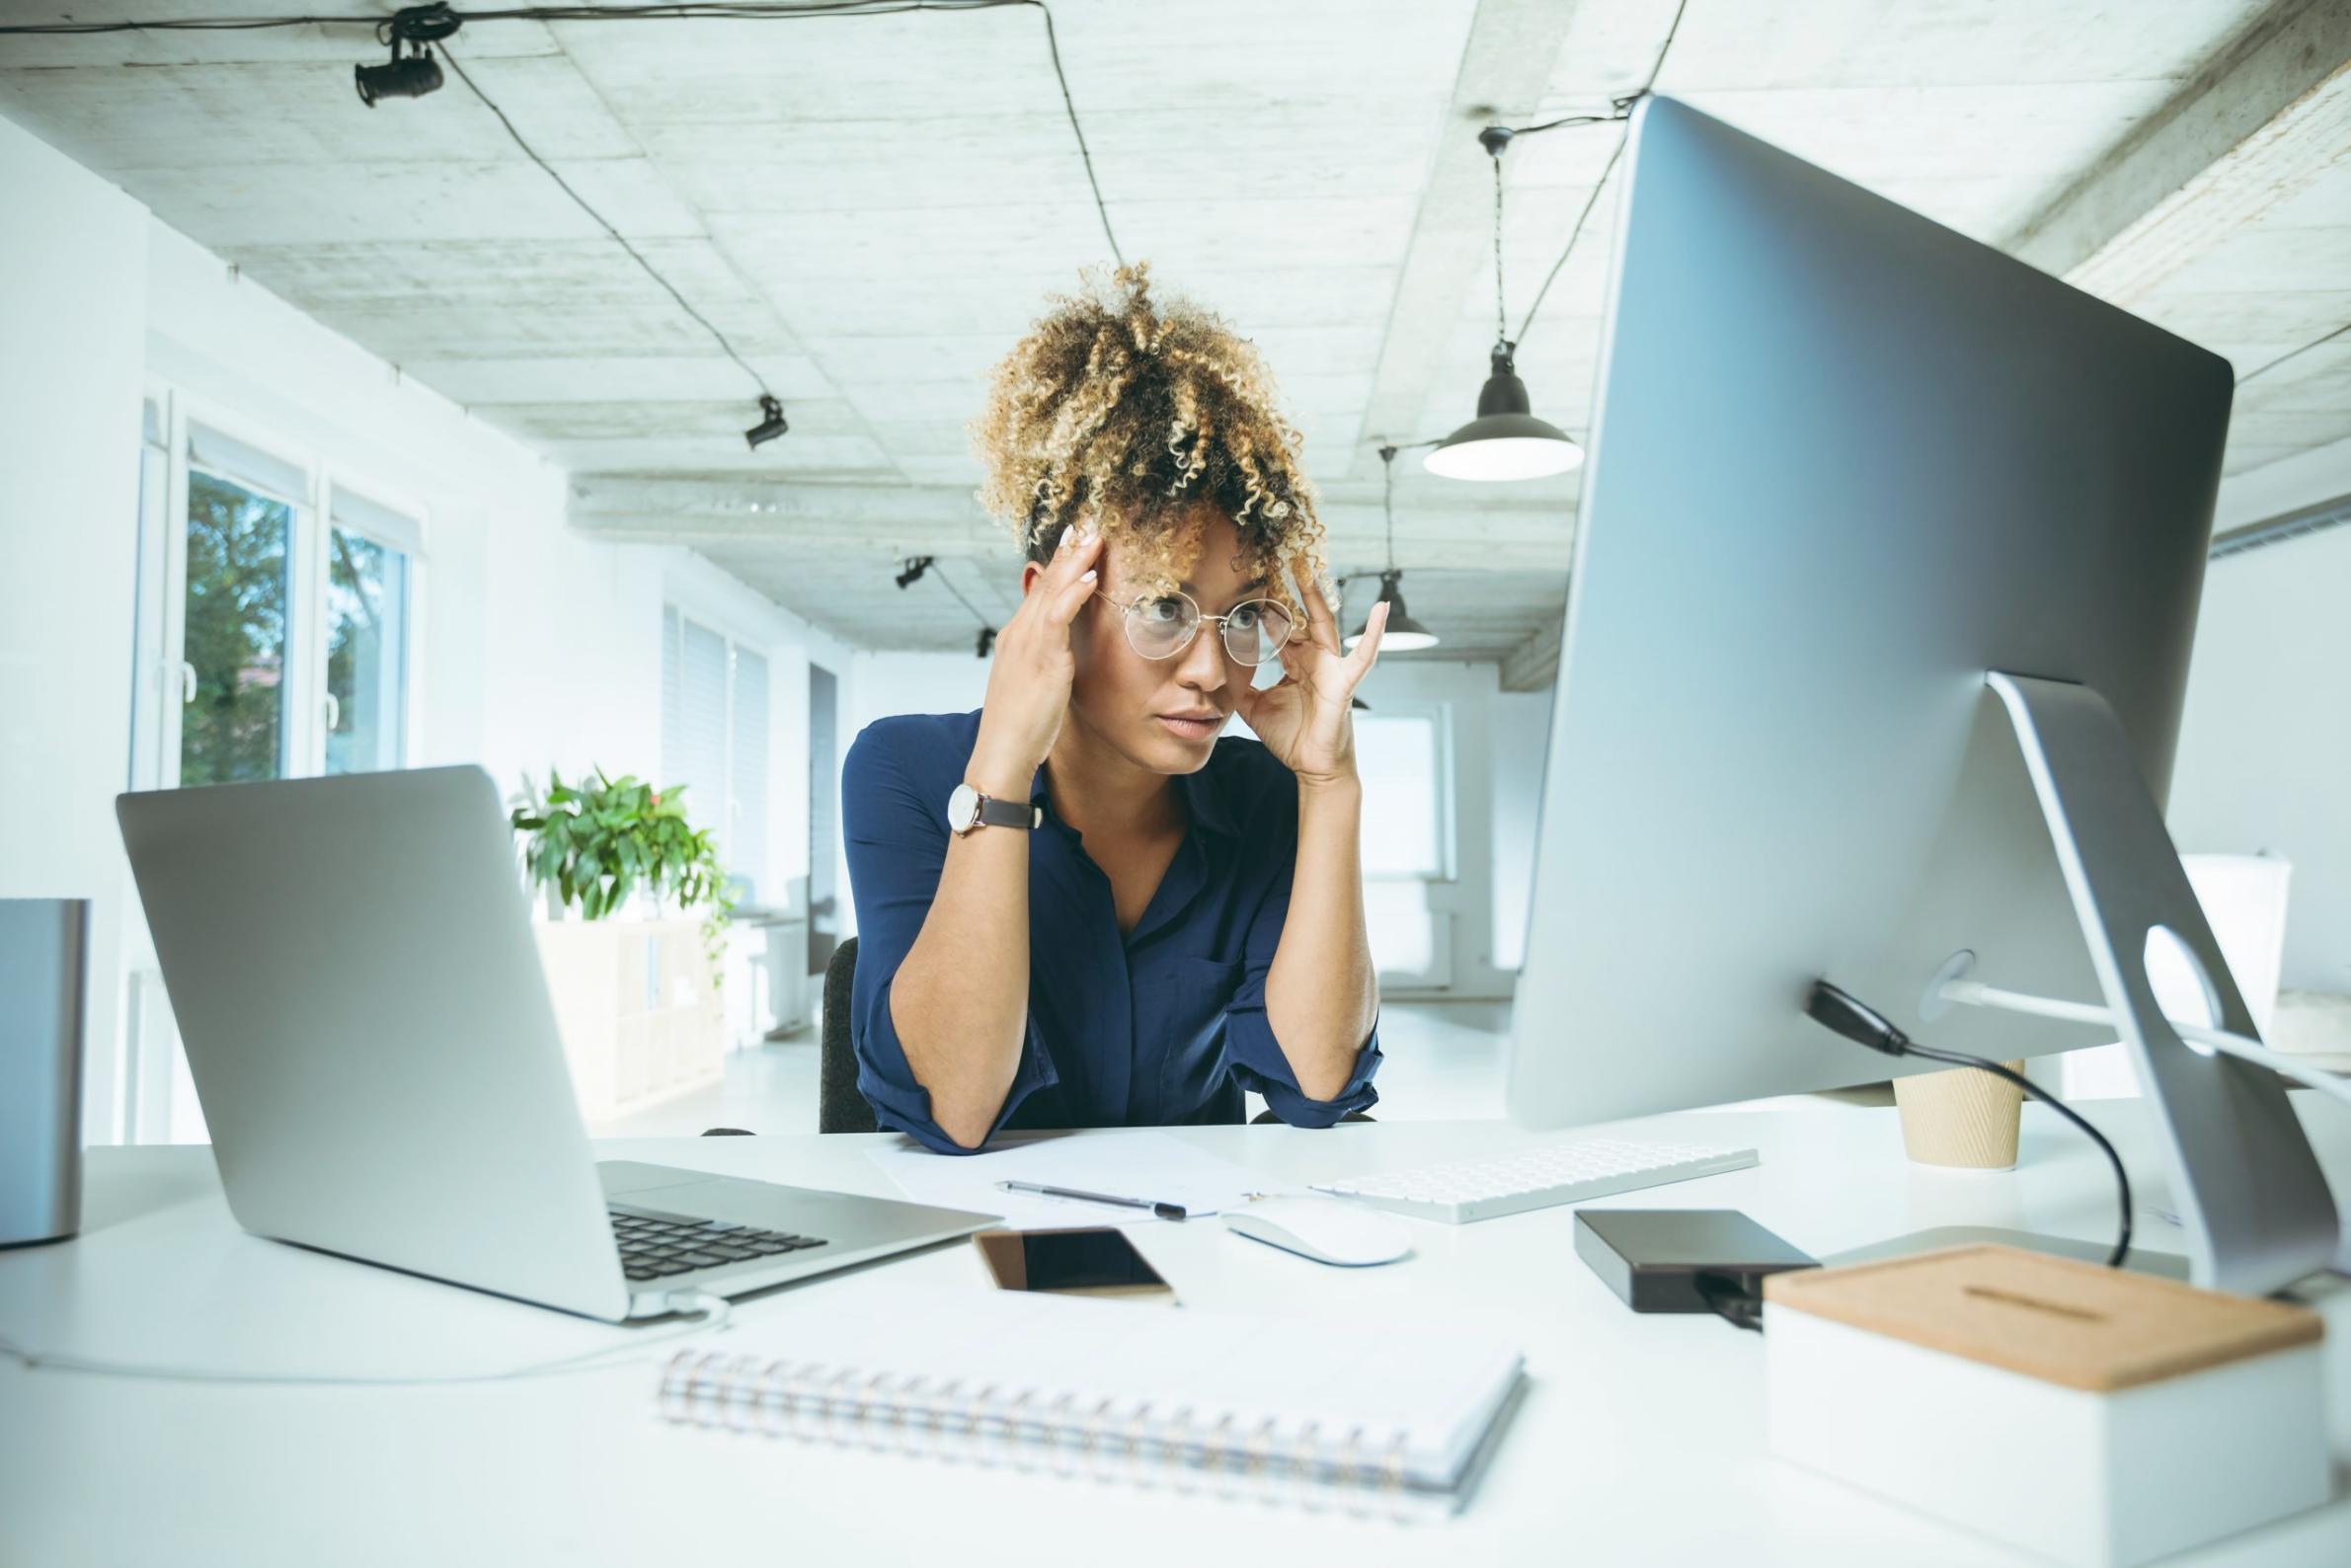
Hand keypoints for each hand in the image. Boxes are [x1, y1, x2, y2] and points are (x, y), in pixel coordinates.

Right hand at [969, 526, 1105, 790]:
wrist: (1000, 753)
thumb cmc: (1020, 727)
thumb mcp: (1034, 685)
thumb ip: (1046, 662)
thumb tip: (1061, 653)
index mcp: (1017, 638)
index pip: (1041, 591)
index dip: (1059, 564)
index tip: (1074, 540)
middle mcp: (1019, 633)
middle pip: (1046, 583)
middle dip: (1067, 552)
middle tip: (1086, 523)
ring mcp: (1027, 643)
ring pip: (1052, 592)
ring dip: (1074, 561)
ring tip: (1094, 536)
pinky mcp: (1040, 659)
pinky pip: (1058, 617)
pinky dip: (1074, 594)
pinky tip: (1090, 577)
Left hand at [1233, 577, 1383, 788]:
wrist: (1312, 767)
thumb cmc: (1291, 737)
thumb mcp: (1254, 707)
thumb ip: (1240, 686)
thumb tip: (1219, 671)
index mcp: (1296, 663)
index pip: (1280, 626)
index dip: (1268, 605)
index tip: (1253, 580)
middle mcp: (1315, 659)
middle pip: (1301, 616)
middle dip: (1290, 590)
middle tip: (1277, 559)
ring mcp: (1332, 667)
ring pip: (1325, 624)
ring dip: (1318, 597)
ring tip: (1311, 568)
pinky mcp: (1345, 681)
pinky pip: (1363, 654)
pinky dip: (1374, 632)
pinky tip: (1383, 609)